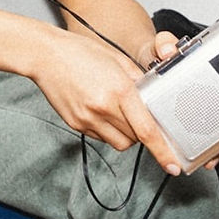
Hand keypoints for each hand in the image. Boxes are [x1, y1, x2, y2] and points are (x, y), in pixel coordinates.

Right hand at [32, 29, 186, 174]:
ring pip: (119, 143)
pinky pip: (101, 137)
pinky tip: (101, 110)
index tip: (172, 165)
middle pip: (135, 139)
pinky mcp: (76, 124)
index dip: (162, 151)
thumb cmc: (80, 52)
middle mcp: (104, 108)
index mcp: (120, 90)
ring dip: (126, 134)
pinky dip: (107, 130)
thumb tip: (153, 99)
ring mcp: (88, 119)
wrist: (46, 55)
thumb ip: (139, 81)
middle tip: (138, 115)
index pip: (147, 131)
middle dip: (142, 132)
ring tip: (117, 112)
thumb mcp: (118, 60)